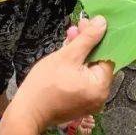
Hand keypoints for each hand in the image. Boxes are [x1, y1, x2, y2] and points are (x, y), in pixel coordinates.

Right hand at [0, 16, 113, 134]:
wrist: (26, 111)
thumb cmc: (45, 85)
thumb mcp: (68, 56)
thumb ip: (87, 38)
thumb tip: (102, 23)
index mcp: (100, 86)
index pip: (108, 55)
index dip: (99, 37)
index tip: (91, 23)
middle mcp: (99, 95)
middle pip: (98, 61)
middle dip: (87, 42)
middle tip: (78, 26)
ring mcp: (89, 99)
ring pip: (88, 68)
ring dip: (80, 51)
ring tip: (71, 35)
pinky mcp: (78, 100)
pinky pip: (82, 78)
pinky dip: (76, 65)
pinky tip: (68, 50)